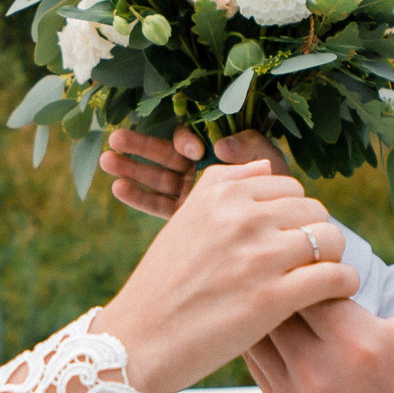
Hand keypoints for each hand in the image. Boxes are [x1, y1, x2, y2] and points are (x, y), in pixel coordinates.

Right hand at [96, 161, 358, 392]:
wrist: (137, 340)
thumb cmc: (164, 285)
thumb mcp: (185, 220)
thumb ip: (225, 186)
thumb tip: (267, 169)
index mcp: (220, 193)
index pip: (288, 187)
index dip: (292, 215)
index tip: (284, 240)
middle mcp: (240, 216)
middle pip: (314, 209)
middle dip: (313, 234)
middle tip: (302, 263)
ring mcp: (258, 256)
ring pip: (330, 238)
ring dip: (332, 258)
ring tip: (318, 277)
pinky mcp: (272, 298)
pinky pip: (335, 276)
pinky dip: (343, 284)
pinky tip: (334, 294)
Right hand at [102, 127, 289, 218]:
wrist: (284, 253)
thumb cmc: (286, 208)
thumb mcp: (274, 173)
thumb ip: (254, 151)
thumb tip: (223, 143)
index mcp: (223, 156)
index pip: (197, 142)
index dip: (186, 140)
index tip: (192, 149)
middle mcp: (206, 173)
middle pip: (168, 155)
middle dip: (142, 146)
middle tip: (116, 139)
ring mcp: (194, 198)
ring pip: (158, 177)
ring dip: (132, 167)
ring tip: (107, 160)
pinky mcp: (187, 221)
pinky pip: (160, 205)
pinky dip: (140, 197)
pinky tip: (119, 189)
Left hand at [245, 201, 393, 392]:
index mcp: (359, 343)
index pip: (310, 277)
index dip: (314, 259)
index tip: (327, 252)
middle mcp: (320, 372)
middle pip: (275, 301)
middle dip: (285, 278)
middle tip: (296, 260)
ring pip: (257, 331)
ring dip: (267, 307)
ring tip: (280, 285)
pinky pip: (256, 362)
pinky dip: (262, 337)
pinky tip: (277, 321)